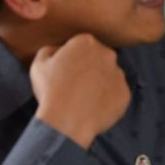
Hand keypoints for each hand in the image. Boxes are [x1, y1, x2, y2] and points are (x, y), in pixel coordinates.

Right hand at [31, 34, 130, 148]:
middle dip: (89, 70)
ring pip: (109, 77)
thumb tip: (58, 51)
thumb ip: (49, 51)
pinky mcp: (125, 93)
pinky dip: (107, 101)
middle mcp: (107, 54)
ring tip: (83, 100)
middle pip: (98, 59)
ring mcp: (119, 74)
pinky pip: (116, 95)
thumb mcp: (39, 65)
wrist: (66, 121)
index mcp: (86, 42)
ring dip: (99, 84)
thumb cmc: (50, 92)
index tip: (64, 74)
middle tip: (74, 87)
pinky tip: (93, 108)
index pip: (81, 46)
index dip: (71, 60)